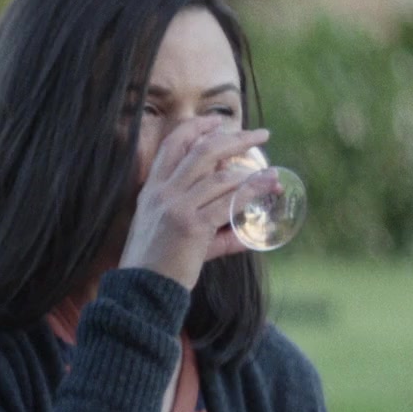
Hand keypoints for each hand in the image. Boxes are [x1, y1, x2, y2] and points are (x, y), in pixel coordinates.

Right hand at [119, 117, 270, 289]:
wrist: (140, 291)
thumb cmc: (155, 265)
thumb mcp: (169, 234)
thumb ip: (204, 227)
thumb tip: (243, 233)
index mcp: (151, 190)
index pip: (171, 145)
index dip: (196, 127)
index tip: (218, 121)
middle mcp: (162, 193)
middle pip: (202, 151)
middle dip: (234, 138)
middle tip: (259, 135)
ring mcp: (176, 208)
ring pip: (220, 176)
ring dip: (252, 170)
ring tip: (271, 172)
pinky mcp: (192, 226)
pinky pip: (228, 203)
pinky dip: (252, 193)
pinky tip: (267, 187)